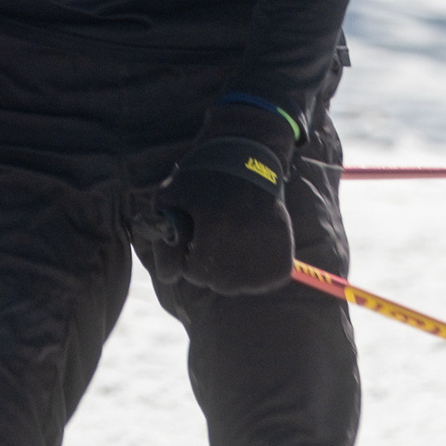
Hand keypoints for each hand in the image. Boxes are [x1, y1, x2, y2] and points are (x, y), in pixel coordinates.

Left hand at [145, 100, 298, 295]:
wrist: (249, 159)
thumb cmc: (204, 178)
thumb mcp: (171, 196)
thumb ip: (160, 236)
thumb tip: (168, 274)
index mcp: (216, 227)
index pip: (195, 273)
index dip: (188, 261)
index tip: (193, 245)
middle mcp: (246, 240)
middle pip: (218, 283)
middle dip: (208, 268)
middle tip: (212, 244)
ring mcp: (269, 248)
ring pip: (242, 285)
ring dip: (231, 273)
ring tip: (229, 246)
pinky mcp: (284, 253)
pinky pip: (266, 282)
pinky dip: (256, 274)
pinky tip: (248, 251)